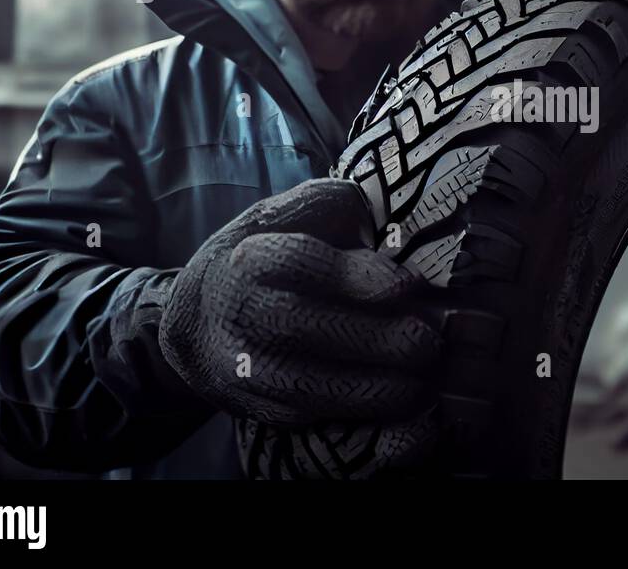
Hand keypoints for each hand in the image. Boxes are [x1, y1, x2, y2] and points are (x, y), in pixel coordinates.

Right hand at [159, 178, 440, 426]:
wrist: (196, 323)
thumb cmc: (262, 259)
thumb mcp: (284, 217)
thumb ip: (330, 206)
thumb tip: (381, 220)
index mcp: (253, 258)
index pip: (302, 264)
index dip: (360, 277)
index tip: (409, 286)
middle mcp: (243, 314)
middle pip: (311, 329)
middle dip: (380, 340)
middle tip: (430, 342)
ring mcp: (247, 368)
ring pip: (315, 387)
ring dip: (380, 390)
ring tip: (426, 385)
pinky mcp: (260, 409)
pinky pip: (316, 420)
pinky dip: (365, 420)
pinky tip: (406, 413)